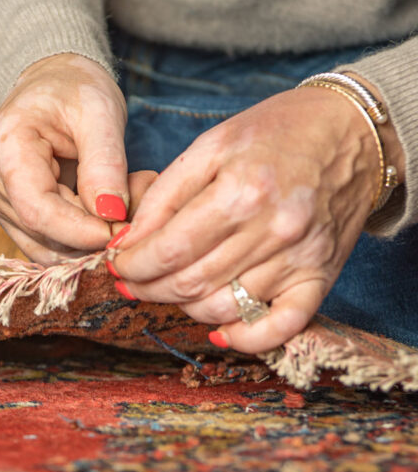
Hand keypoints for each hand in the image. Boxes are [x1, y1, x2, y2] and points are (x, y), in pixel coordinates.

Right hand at [0, 53, 129, 263]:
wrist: (50, 84)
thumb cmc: (74, 89)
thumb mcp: (101, 112)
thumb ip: (105, 163)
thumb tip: (111, 215)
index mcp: (6, 144)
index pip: (37, 209)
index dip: (79, 231)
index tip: (121, 231)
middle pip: (41, 230)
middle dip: (92, 231)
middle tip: (137, 201)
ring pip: (43, 244)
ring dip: (87, 237)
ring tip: (120, 201)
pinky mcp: (2, 210)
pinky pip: (41, 242)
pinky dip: (76, 238)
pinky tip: (99, 212)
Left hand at [111, 86, 402, 352]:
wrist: (353, 132)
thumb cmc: (276, 133)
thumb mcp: (211, 146)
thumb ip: (164, 195)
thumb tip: (128, 242)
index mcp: (241, 192)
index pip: (169, 250)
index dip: (133, 265)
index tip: (117, 264)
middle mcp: (273, 229)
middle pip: (191, 283)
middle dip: (148, 288)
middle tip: (131, 281)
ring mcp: (300, 258)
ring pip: (223, 307)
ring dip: (183, 307)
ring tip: (167, 290)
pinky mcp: (321, 277)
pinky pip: (281, 326)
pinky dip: (246, 338)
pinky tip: (218, 330)